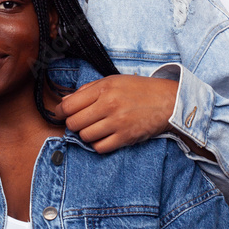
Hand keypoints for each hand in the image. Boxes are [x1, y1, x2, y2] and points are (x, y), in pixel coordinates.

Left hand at [52, 74, 177, 153]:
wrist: (169, 101)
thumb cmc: (138, 90)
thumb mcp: (112, 81)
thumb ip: (87, 90)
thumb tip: (64, 102)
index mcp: (103, 89)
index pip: (68, 106)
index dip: (60, 112)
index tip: (60, 114)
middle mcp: (108, 105)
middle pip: (74, 123)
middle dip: (73, 124)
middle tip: (80, 122)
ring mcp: (117, 122)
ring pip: (85, 136)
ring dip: (86, 135)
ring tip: (94, 128)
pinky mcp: (126, 137)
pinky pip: (100, 147)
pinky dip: (98, 144)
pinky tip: (104, 137)